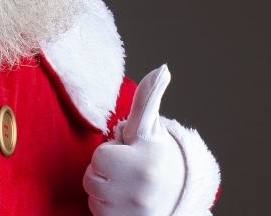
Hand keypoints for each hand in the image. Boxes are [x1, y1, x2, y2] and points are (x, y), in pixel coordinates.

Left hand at [84, 65, 185, 215]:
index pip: (98, 157)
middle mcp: (138, 194)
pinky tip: (124, 200)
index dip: (110, 153)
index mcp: (142, 166)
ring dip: (104, 189)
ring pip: (93, 196)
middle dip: (105, 171)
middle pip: (91, 179)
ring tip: (127, 184)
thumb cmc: (157, 156)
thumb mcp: (151, 128)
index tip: (128, 154)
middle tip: (127, 170)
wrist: (178, 195)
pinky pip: (97, 213)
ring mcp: (131, 213)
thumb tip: (162, 68)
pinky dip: (106, 207)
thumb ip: (150, 98)